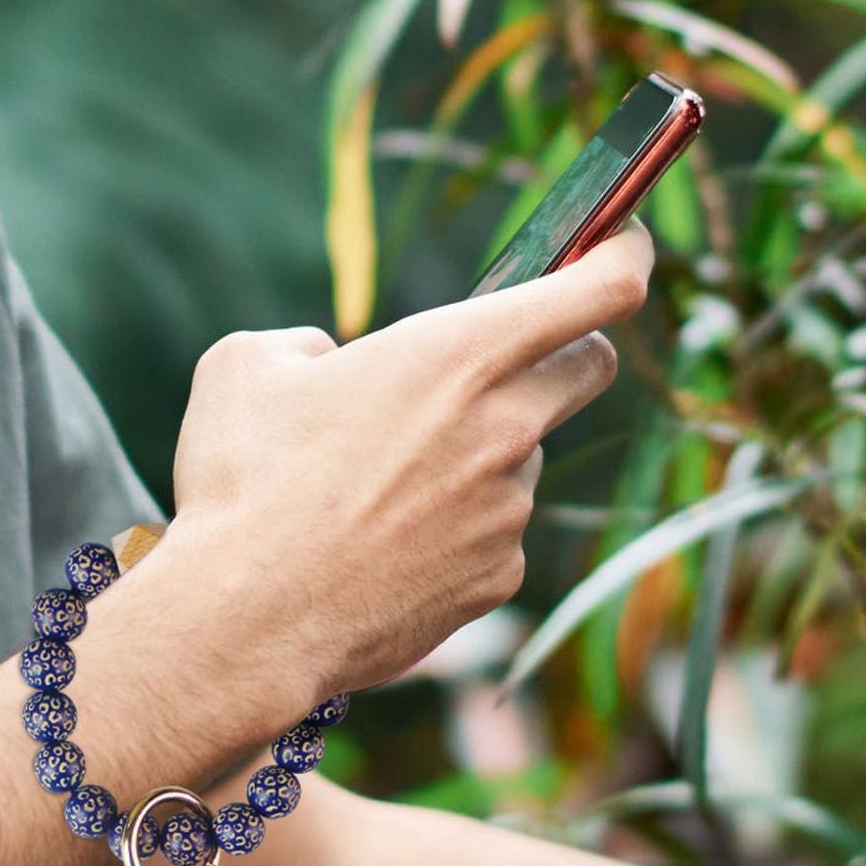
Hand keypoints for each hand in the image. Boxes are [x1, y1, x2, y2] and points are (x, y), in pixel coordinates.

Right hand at [162, 220, 653, 701]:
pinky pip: (492, 537)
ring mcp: (509, 510)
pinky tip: (380, 549)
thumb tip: (325, 363)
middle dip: (564, 352)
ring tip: (378, 491)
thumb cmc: (241, 485)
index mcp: (458, 353)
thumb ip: (306, 343)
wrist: (246, 620)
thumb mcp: (245, 366)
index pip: (601, 288)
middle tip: (503, 363)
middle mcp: (506, 428)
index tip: (620, 245)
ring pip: (522, 461)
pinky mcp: (498, 579)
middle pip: (590, 368)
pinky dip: (451, 532)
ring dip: (477, 458)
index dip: (624, 255)